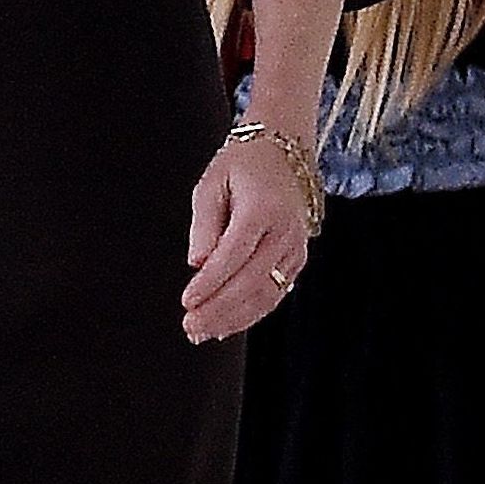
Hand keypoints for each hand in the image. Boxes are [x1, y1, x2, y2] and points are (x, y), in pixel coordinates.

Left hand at [180, 139, 309, 342]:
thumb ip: (204, 225)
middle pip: (252, 282)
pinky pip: (275, 293)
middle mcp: (285, 232)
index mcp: (263, 209)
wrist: (284, 151)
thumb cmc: (244, 164)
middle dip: (219, 309)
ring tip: (202, 332)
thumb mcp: (211, 184)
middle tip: (190, 326)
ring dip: (233, 319)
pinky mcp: (297, 259)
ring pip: (266, 294)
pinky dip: (251, 314)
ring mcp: (295, 248)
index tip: (187, 301)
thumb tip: (197, 263)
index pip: (234, 255)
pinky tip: (226, 326)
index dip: (210, 283)